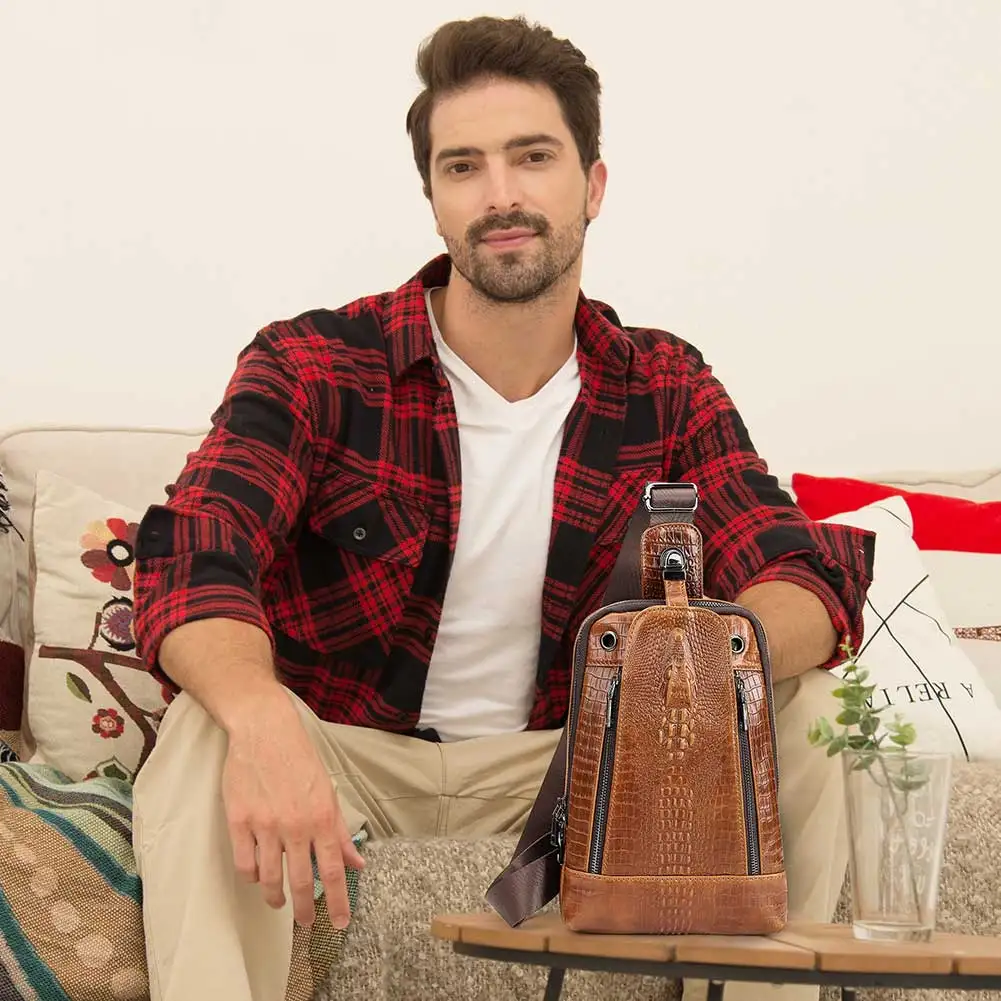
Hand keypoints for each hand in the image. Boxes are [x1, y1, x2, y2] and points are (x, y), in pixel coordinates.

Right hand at [221, 696, 364, 927]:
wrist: (264, 731)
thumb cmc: (300, 759)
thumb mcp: (328, 791)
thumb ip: (340, 832)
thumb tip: (357, 863)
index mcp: (322, 817)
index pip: (332, 870)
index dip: (338, 901)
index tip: (342, 923)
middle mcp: (295, 825)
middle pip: (300, 882)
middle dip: (305, 910)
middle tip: (307, 924)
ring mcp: (264, 824)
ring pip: (269, 878)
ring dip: (275, 897)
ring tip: (279, 903)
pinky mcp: (238, 821)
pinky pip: (245, 863)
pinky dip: (252, 876)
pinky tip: (257, 876)